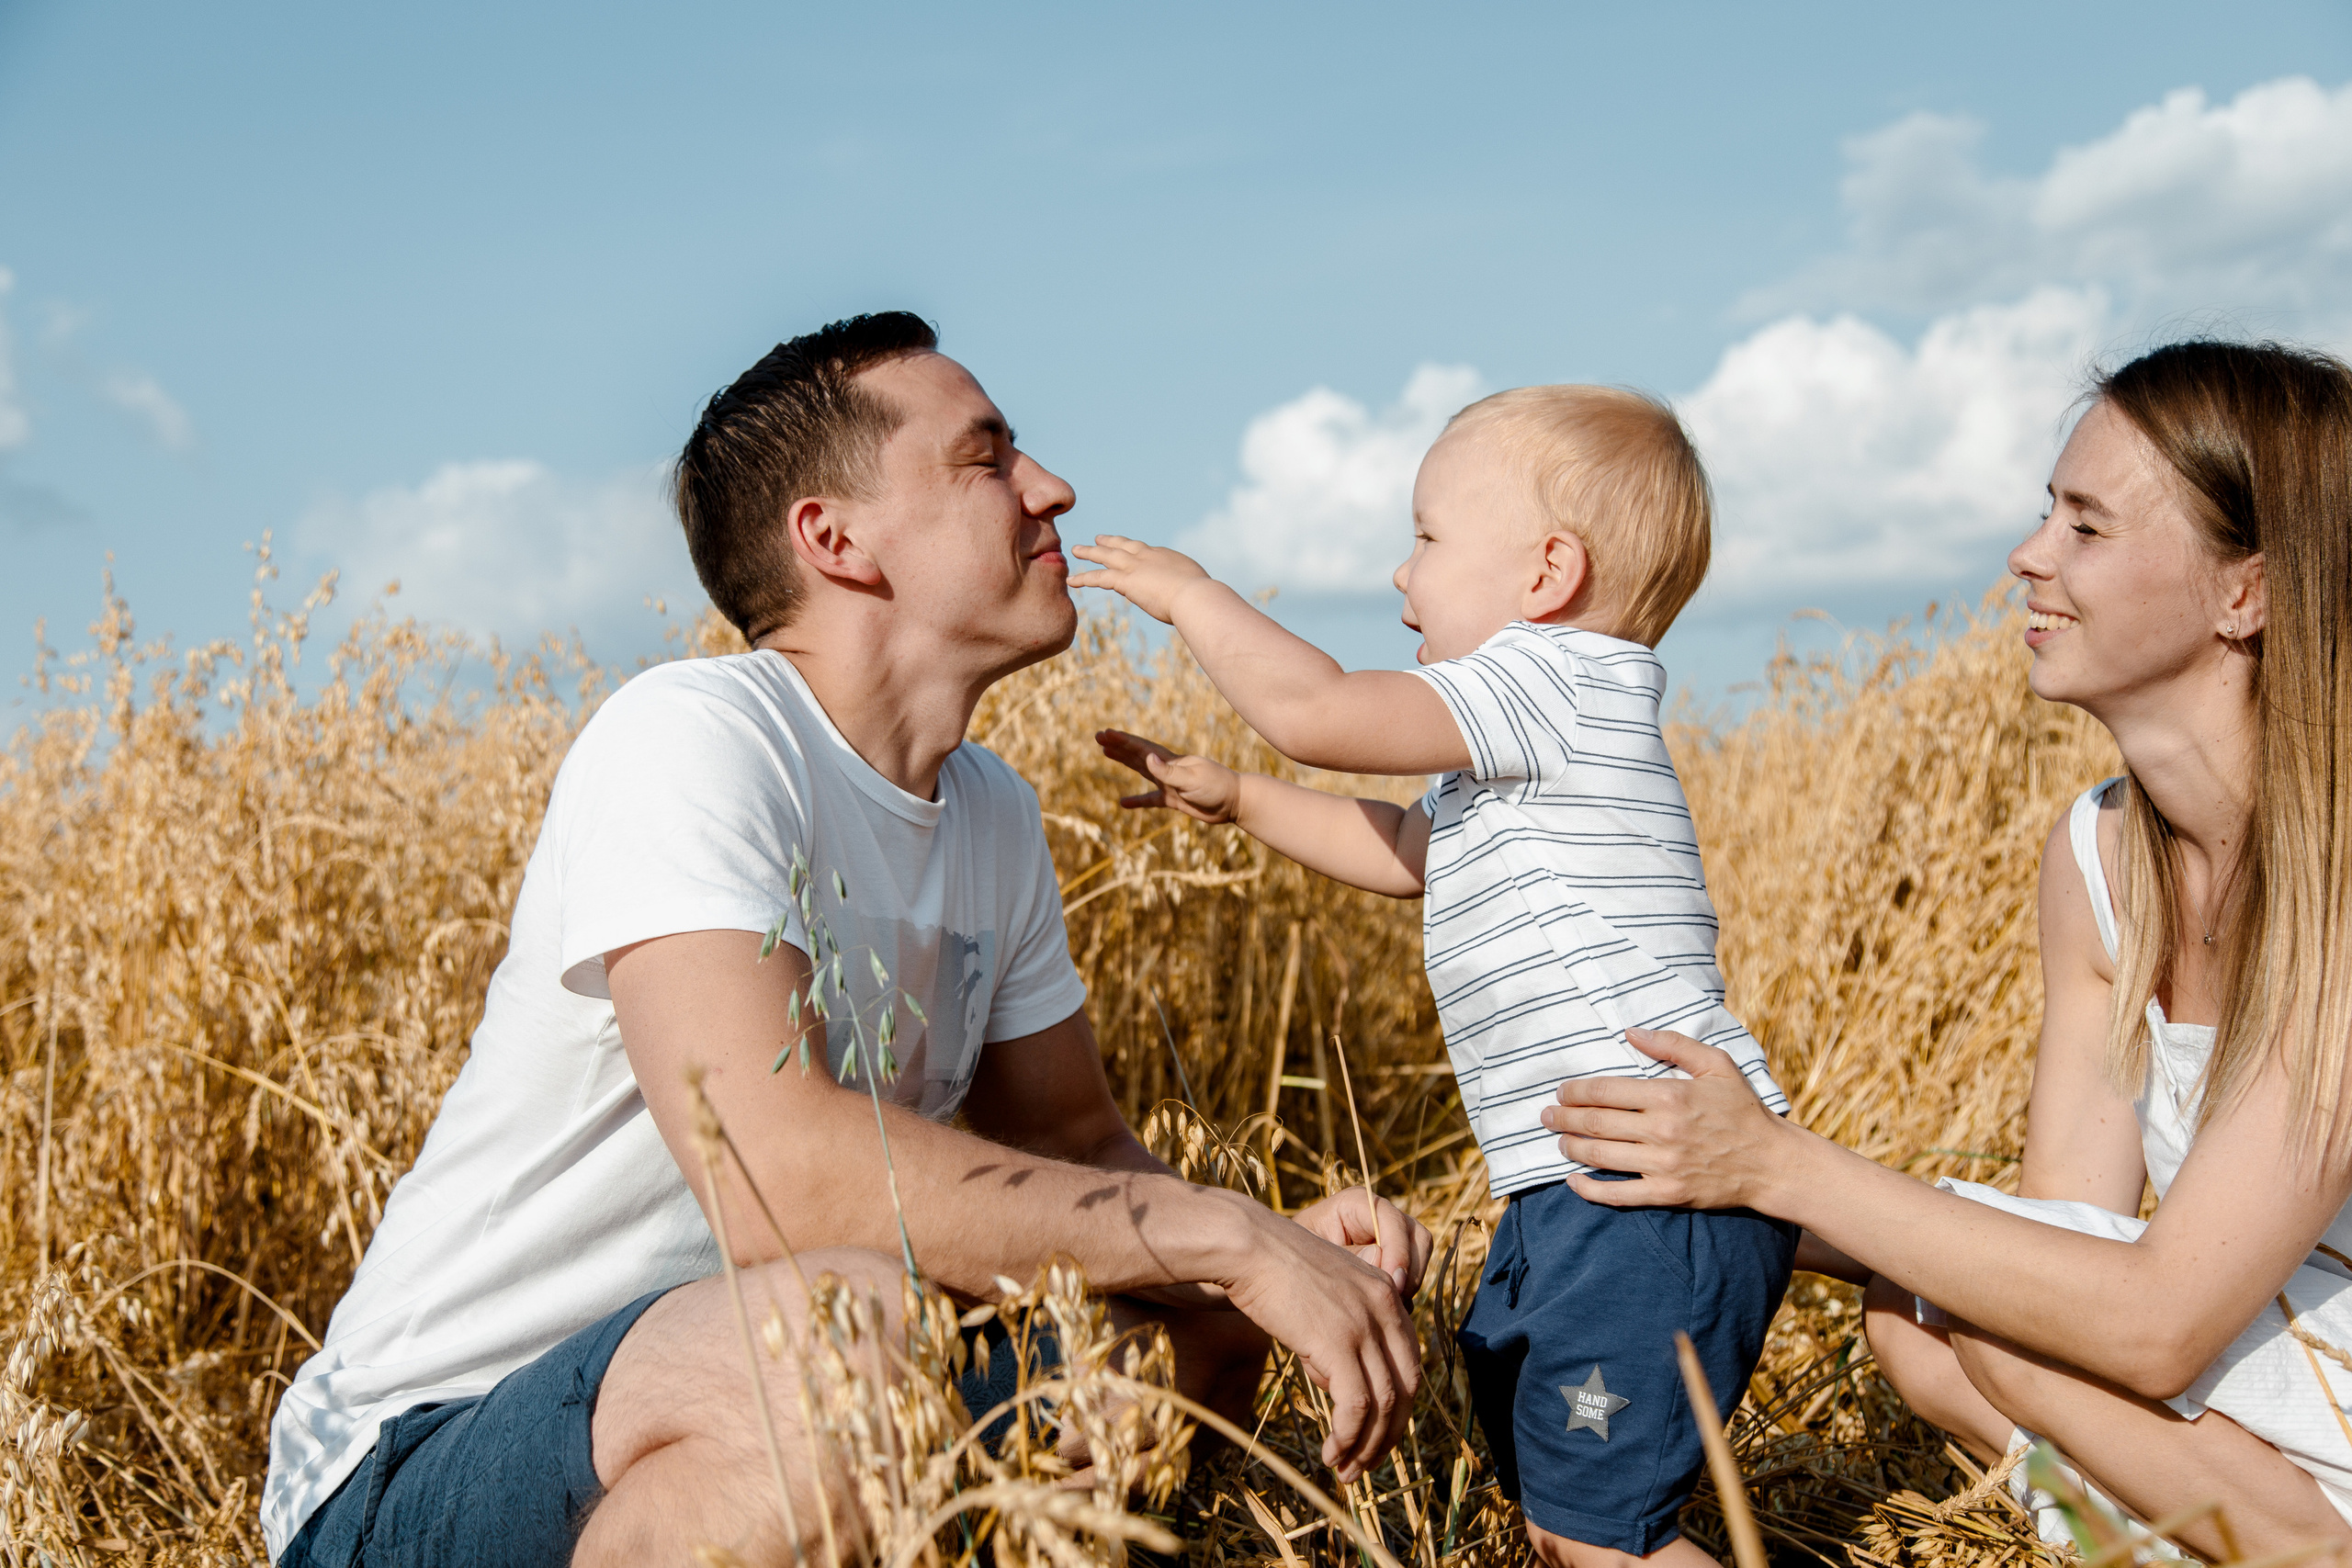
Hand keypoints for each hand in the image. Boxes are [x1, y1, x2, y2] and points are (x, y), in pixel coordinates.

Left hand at [1068, 535, 1215, 623]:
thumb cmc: (1203, 598)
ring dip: (1091, 552)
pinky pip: (1099, 578)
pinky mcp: (1126, 580)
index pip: (1146, 553)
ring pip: (1107, 556)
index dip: (1136, 553)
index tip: (1129, 552)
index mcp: (1166, 557)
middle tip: (1099, 538)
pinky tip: (1071, 580)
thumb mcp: (1199, 589)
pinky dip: (1084, 578)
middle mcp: (1148, 556)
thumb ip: (1192, 591)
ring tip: (1076, 550)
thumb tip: (1199, 600)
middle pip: (1124, 546)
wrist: (1196, 596)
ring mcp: (1136, 567)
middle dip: (1111, 542)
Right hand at [1096, 730, 1240, 824]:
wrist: (1235, 802)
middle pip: (1137, 754)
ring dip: (1124, 761)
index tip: (1106, 734)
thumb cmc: (1217, 787)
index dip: (1123, 741)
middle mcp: (1168, 768)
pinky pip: (1151, 799)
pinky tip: (1123, 803)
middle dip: (1118, 746)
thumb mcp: (1192, 779)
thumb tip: (1148, 758)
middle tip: (1099, 737)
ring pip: (1141, 770)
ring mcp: (1170, 783)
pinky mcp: (1174, 798)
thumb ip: (1169, 771)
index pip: (1142, 748)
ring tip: (1106, 754)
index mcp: (1172, 761)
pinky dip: (1137, 801)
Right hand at [1219, 1203, 1423, 1483]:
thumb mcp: (1325, 1295)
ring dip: (1367, 1446)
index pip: (1409, 1363)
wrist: (1248, 1246)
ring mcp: (1364, 1326)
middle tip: (1365, 1463)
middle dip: (1389, 1435)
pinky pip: (1356, 1407)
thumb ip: (1344, 1329)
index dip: (1397, 1407)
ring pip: (1384, 1405)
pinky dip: (1348, 1438)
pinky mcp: (1337, 1344)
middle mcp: (1385, 1309)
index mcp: (1386, 1294)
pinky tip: (1332, 1452)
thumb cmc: (1274, 1271)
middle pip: (1406, 1388)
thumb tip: (1338, 1381)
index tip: (1376, 1433)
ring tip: (1346, 1470)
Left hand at [1292, 1187, 1432, 1297]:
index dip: (1398, 1252)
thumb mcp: (1313, 1254)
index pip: (1392, 1220)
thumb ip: (1346, 1255)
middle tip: (1395, 1300)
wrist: (1286, 1271)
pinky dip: (1406, 1293)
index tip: (1393, 1285)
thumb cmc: (1293, 1256)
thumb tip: (1379, 1259)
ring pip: (1421, 1255)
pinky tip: (1387, 1310)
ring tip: (1390, 1307)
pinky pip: (1413, 1274)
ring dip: (1411, 1283)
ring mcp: (1389, 1237)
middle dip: (1410, 1269)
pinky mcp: (1393, 1259)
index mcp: (1356, 1203)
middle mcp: (1378, 1215)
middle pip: (1417, 1235)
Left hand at [1539, 1027, 1793, 1209]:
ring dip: (1571, 1147)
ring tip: (1558, 1140)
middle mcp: (1661, 1130)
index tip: (1562, 1092)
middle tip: (1546, 1116)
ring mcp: (1662, 1165)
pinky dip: (1589, 1189)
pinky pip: (1618, 1195)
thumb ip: (1673, 1045)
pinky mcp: (1667, 1194)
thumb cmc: (1742, 1110)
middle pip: (1596, 1123)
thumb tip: (1630, 1032)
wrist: (1772, 1162)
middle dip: (1563, 1118)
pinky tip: (1573, 1181)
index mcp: (1669, 1095)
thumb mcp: (1716, 1065)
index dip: (1576, 1091)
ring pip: (1600, 1155)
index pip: (1606, 1091)